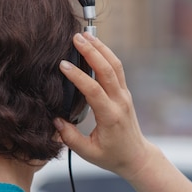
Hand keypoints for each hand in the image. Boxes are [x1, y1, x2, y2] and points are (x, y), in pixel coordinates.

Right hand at [53, 32, 158, 178]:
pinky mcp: (124, 92)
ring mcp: (124, 95)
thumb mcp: (88, 152)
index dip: (78, 76)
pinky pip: (117, 69)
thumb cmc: (112, 156)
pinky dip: (106, 54)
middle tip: (76, 38)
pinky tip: (95, 46)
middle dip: (92, 52)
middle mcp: (120, 102)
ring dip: (101, 48)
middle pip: (108, 70)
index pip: (94, 91)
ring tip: (85, 35)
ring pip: (115, 65)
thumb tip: (55, 121)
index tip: (63, 65)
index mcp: (110, 116)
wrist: (136, 156)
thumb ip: (70, 137)